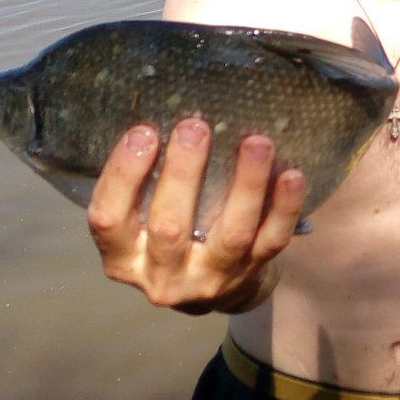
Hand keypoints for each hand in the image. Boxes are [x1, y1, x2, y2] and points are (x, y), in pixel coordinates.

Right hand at [86, 119, 306, 314]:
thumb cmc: (167, 234)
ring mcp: (210, 279)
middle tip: (194, 127)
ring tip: (256, 142)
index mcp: (123, 258)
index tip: (143, 132)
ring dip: (245, 185)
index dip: (122, 175)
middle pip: (169, 226)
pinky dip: (284, 208)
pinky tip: (291, 175)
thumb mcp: (138, 219)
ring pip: (230, 234)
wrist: (210, 289)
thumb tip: (161, 110)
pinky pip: (272, 241)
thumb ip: (142, 182)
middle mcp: (163, 276)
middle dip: (183, 173)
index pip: (108, 219)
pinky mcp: (250, 273)